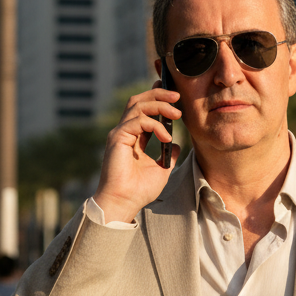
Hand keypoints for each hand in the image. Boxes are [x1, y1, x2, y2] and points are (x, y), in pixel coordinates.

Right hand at [94, 86, 180, 223]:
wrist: (125, 202)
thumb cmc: (139, 190)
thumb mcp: (162, 169)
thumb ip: (169, 154)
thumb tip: (177, 144)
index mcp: (134, 137)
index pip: (143, 110)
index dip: (157, 98)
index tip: (173, 95)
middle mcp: (125, 132)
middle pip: (138, 100)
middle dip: (158, 94)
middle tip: (177, 95)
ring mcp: (120, 133)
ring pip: (138, 105)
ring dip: (160, 105)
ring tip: (177, 113)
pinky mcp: (117, 138)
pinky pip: (138, 121)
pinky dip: (156, 125)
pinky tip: (166, 137)